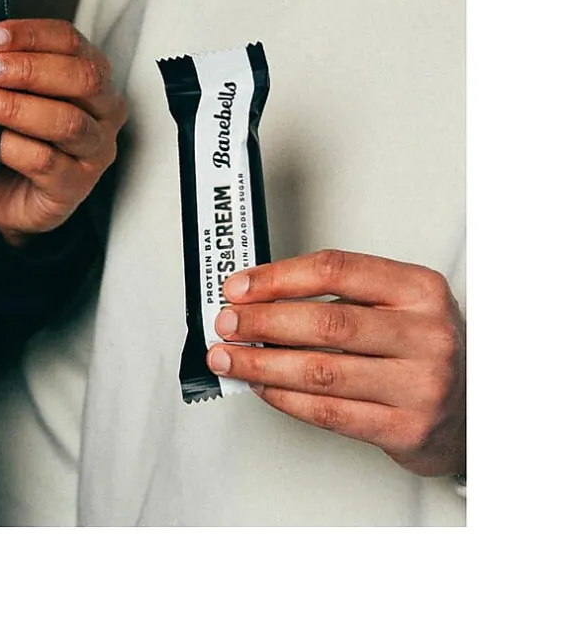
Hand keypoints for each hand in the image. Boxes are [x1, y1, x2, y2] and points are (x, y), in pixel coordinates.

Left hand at [0, 19, 126, 246]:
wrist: (13, 200)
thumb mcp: (14, 96)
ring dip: (14, 107)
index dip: (31, 35)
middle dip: (27, 69)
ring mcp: (95, 151)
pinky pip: (46, 162)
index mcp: (92, 76)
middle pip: (81, 77)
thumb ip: (3, 73)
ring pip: (66, 121)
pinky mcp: (75, 185)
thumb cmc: (17, 140)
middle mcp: (104, 111)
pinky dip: (12, 146)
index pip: (71, 42)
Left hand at [207, 250, 465, 477]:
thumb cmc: (421, 349)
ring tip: (229, 358)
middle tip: (226, 323)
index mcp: (419, 289)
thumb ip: (338, 294)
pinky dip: (284, 398)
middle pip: (324, 321)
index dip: (277, 277)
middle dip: (261, 322)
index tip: (238, 287)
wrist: (473, 409)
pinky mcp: (406, 429)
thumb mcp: (397, 304)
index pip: (335, 269)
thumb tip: (257, 297)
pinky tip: (262, 387)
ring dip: (261, 365)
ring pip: (320, 370)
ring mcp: (420, 384)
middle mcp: (426, 334)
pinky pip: (329, 412)